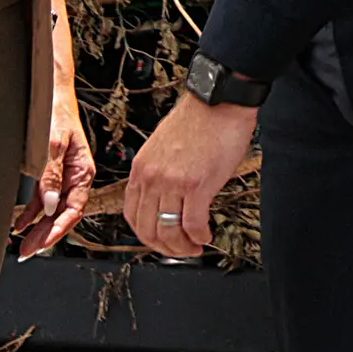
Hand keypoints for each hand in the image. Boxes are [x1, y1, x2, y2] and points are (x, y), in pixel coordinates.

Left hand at [15, 77, 92, 253]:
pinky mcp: (49, 172)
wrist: (50, 92)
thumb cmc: (57, 113)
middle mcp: (74, 176)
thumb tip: (48, 206)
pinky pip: (42, 198)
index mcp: (82, 171)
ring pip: (51, 210)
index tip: (43, 242)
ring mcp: (62, 175)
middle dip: (46, 234)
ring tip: (23, 245)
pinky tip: (20, 225)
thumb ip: (51, 176)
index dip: (59, 228)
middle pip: (62, 213)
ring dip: (38, 228)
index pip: (74, 209)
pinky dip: (31, 213)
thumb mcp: (54, 144)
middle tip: (28, 251)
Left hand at [122, 95, 258, 257]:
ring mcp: (173, 183)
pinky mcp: (197, 186)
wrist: (220, 101)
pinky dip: (200, 236)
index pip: (132, 216)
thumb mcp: (162, 147)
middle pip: (148, 230)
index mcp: (141, 169)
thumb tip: (166, 199)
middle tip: (181, 249)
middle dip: (165, 248)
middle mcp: (152, 178)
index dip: (147, 235)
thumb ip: (158, 172)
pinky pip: (193, 225)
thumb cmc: (198, 120)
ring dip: (183, 247)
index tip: (160, 240)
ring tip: (196, 246)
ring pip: (169, 232)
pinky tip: (207, 236)